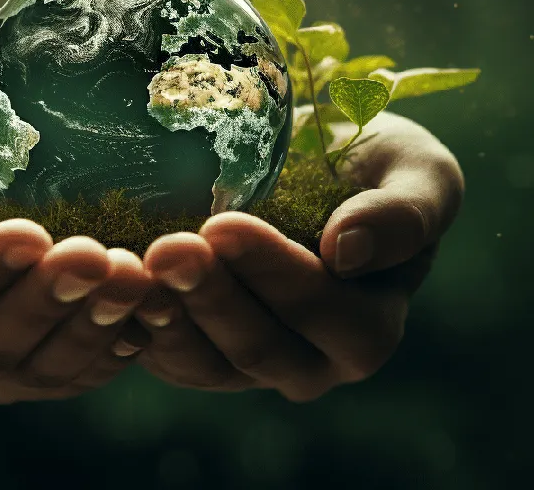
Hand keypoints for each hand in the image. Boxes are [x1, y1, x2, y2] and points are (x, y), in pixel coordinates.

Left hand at [131, 110, 463, 400]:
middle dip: (210, 296)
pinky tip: (116, 280)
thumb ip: (405, 212)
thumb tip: (350, 252)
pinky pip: (161, 356)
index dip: (273, 273)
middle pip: (256, 348)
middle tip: (167, 246)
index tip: (224, 224)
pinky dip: (136, 324)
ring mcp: (246, 367)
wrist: (309, 168)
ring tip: (135, 265)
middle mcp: (309, 364)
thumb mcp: (416, 170)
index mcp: (369, 330)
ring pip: (202, 362)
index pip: (321, 313)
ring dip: (167, 315)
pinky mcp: (194, 355)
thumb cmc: (374, 166)